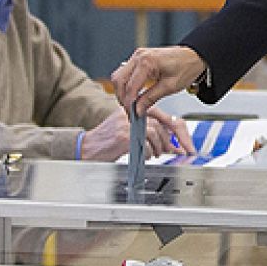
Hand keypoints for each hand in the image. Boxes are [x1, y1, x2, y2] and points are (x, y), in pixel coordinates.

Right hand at [80, 107, 194, 160]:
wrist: (86, 148)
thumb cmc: (105, 141)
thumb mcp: (125, 131)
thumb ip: (144, 131)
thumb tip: (167, 141)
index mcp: (129, 109)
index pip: (157, 113)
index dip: (171, 125)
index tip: (180, 136)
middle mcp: (128, 113)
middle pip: (158, 123)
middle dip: (168, 139)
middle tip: (171, 149)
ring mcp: (126, 124)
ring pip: (154, 132)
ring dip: (159, 147)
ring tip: (155, 153)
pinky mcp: (123, 136)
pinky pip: (145, 144)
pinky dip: (149, 152)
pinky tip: (145, 155)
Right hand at [110, 46, 206, 116]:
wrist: (194, 56)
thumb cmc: (186, 68)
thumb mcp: (169, 87)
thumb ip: (150, 98)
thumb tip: (138, 109)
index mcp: (147, 61)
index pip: (130, 87)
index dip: (129, 103)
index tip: (132, 114)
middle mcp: (139, 56)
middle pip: (119, 80)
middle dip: (122, 98)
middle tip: (130, 111)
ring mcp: (138, 56)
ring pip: (119, 76)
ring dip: (122, 91)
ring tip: (131, 104)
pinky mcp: (139, 58)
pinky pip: (125, 72)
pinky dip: (126, 84)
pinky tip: (133, 94)